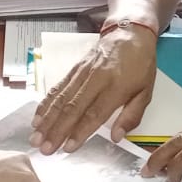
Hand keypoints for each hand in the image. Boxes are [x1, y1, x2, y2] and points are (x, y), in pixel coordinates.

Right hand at [29, 28, 156, 153]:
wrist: (130, 32)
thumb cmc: (140, 65)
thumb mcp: (146, 92)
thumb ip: (132, 116)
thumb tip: (117, 138)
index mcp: (116, 87)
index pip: (94, 113)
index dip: (80, 131)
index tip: (68, 148)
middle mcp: (96, 80)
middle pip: (72, 108)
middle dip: (56, 130)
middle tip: (44, 149)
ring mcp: (82, 73)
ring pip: (61, 98)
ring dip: (47, 119)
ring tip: (35, 137)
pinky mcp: (74, 69)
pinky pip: (57, 87)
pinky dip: (45, 103)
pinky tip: (37, 117)